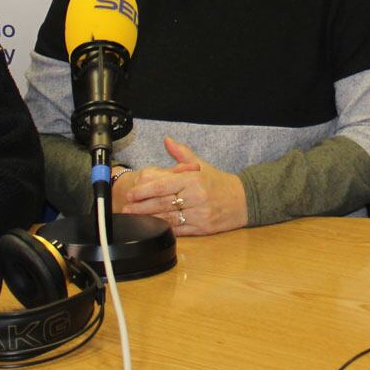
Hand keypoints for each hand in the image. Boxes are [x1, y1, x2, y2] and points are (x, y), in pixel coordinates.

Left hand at [117, 137, 247, 235]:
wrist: (243, 200)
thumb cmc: (219, 182)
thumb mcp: (201, 165)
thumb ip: (181, 154)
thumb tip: (167, 140)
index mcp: (194, 179)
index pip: (163, 186)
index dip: (145, 191)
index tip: (132, 194)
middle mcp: (196, 197)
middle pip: (163, 203)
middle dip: (142, 206)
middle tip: (126, 208)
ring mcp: (199, 214)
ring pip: (169, 217)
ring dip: (149, 218)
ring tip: (134, 219)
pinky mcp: (202, 228)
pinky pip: (179, 229)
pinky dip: (164, 228)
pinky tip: (153, 227)